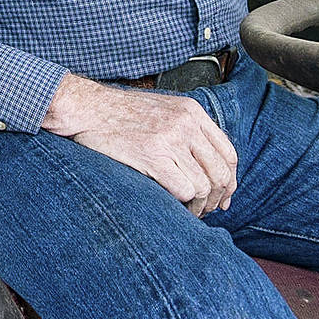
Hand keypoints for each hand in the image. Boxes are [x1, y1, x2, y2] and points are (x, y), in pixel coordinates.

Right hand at [41, 74, 236, 215]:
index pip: (228, 153)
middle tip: (207, 209)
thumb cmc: (120, 114)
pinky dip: (183, 204)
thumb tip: (208, 166)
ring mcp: (171, 139)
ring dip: (199, 205)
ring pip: (204, 185)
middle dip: (217, 198)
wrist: (88, 108)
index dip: (229, 180)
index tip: (223, 196)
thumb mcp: (163, 110)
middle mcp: (186, 123)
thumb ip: (187, 130)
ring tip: (189, 210)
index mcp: (192, 111)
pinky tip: (175, 206)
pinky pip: (184, 190)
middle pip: (221, 172)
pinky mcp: (153, 156)